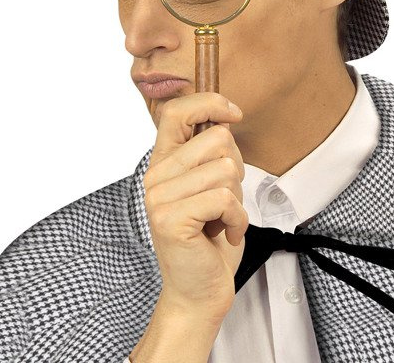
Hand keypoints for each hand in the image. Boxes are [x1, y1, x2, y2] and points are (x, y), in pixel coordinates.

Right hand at [143, 92, 247, 322]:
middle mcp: (156, 175)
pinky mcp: (171, 219)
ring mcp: (159, 198)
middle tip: (224, 199)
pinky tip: (224, 233)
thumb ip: (211, 154)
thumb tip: (227, 118)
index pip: (176, 111)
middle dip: (237, 168)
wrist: (198, 291)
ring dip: (237, 198)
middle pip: (218, 139)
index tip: (234, 114)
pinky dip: (237, 219)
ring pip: (226, 169)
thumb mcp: (210, 185)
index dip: (209, 103)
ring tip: (221, 219)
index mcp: (164, 162)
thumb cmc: (210, 237)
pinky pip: (225, 199)